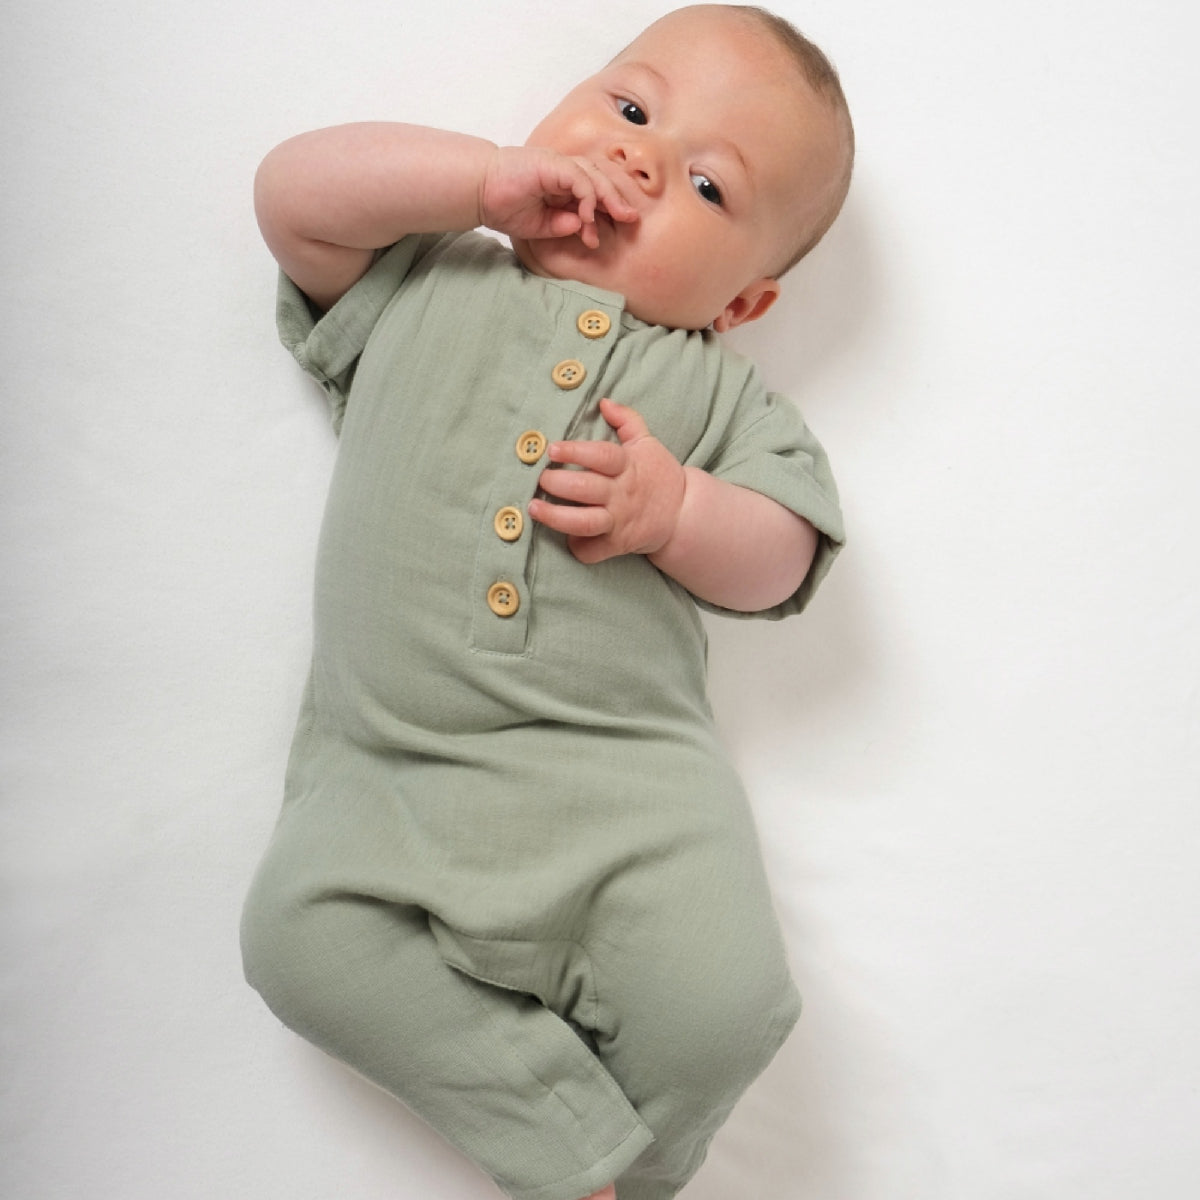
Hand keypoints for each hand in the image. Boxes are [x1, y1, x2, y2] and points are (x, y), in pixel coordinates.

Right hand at [480, 147, 638, 247]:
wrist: (479, 193)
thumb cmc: (505, 206)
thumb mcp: (541, 225)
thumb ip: (562, 224)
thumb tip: (582, 224)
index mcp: (563, 184)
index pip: (595, 192)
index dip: (610, 207)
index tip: (622, 226)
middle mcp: (564, 171)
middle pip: (601, 180)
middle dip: (618, 200)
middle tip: (632, 219)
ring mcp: (559, 164)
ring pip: (594, 176)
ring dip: (608, 198)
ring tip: (618, 218)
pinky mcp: (552, 164)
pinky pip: (579, 178)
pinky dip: (588, 197)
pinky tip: (588, 216)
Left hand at [529, 399, 685, 562]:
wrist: (683, 514)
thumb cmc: (659, 475)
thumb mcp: (648, 443)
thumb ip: (627, 420)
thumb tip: (603, 401)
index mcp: (628, 466)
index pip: (601, 456)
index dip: (576, 452)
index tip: (552, 449)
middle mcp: (622, 494)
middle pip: (586, 489)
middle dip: (557, 483)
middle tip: (539, 478)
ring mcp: (619, 521)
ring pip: (584, 522)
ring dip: (557, 517)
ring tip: (535, 509)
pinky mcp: (618, 544)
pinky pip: (593, 551)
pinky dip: (577, 547)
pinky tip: (564, 538)